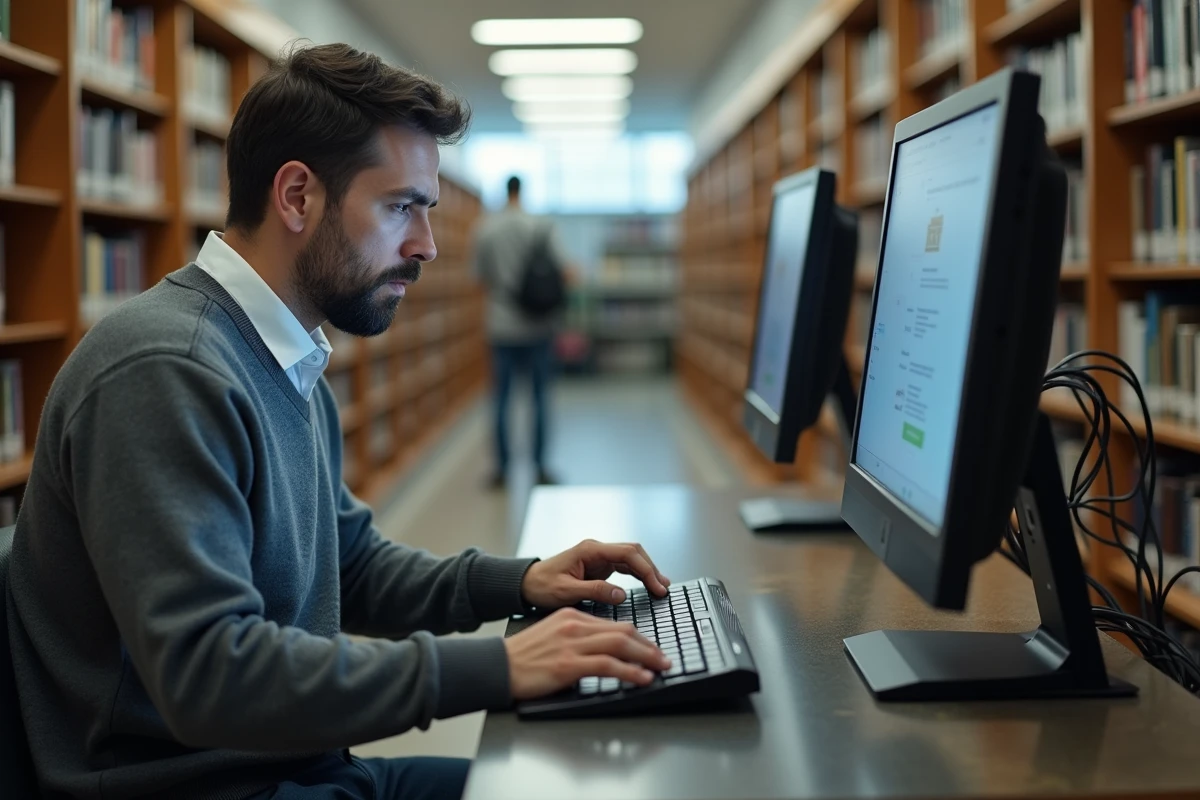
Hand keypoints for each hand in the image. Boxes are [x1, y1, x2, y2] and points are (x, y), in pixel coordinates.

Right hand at [504, 608, 670, 699]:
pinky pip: (607, 665)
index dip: (638, 637)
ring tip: (661, 667)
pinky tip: (642, 678)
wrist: (496, 665)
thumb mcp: (552, 636)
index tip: (650, 648)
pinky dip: (630, 672)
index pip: (613, 624)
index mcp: (572, 616)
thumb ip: (576, 639)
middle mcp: (575, 625)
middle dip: (648, 646)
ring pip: (620, 644)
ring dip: (646, 657)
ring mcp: (572, 644)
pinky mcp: (568, 664)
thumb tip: (600, 654)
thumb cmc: (521, 657)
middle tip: (664, 658)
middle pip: (623, 630)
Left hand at [521, 539, 669, 608]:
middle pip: (633, 553)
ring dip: (647, 571)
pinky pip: (625, 567)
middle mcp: (597, 550)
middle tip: (663, 589)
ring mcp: (599, 557)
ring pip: (631, 559)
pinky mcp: (600, 566)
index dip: (646, 569)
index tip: (657, 586)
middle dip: (651, 569)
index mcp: (590, 550)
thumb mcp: (566, 592)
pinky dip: (638, 575)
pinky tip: (648, 584)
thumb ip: (595, 591)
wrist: (527, 584)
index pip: (627, 553)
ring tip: (661, 587)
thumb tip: (621, 594)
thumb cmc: (542, 586)